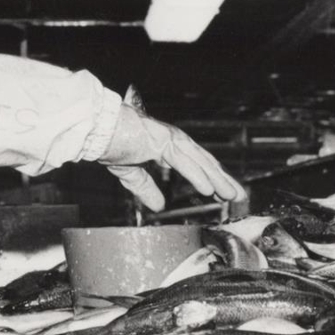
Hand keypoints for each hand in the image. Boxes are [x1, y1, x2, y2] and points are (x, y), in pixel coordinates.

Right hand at [99, 104, 245, 209]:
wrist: (95, 129)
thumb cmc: (108, 142)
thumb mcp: (131, 173)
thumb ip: (146, 187)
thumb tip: (159, 205)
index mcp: (166, 144)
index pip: (196, 162)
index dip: (211, 177)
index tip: (223, 192)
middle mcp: (172, 139)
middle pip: (204, 161)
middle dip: (222, 179)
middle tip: (238, 195)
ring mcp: (168, 138)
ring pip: (199, 161)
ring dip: (216, 179)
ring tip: (230, 195)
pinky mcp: (159, 141)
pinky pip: (182, 162)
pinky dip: (197, 175)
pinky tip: (208, 189)